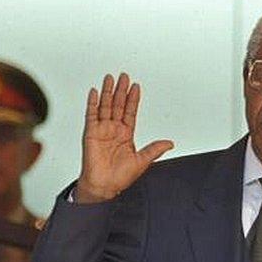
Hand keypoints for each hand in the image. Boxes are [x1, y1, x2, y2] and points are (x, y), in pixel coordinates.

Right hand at [75, 73, 173, 202]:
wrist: (104, 185)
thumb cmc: (120, 176)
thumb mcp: (143, 161)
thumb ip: (155, 149)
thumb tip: (170, 143)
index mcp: (126, 135)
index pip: (130, 112)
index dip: (133, 99)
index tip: (136, 87)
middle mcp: (114, 130)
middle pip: (118, 105)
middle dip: (121, 90)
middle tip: (124, 76)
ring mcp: (102, 130)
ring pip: (105, 106)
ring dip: (107, 92)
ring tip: (110, 78)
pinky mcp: (91, 133)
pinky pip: (91, 115)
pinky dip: (93, 103)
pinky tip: (94, 92)